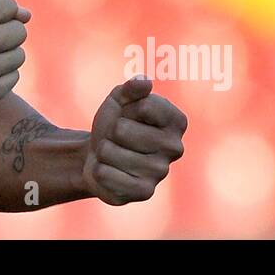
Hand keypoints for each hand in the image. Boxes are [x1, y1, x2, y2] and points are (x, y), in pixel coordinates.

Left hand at [82, 75, 186, 204]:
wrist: (98, 155)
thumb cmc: (114, 123)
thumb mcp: (119, 98)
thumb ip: (131, 88)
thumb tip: (144, 82)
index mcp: (176, 121)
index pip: (142, 105)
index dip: (125, 108)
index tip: (128, 115)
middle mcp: (175, 148)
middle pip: (122, 130)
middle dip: (111, 131)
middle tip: (118, 138)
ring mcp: (161, 172)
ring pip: (109, 152)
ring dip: (104, 151)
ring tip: (113, 154)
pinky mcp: (144, 192)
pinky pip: (106, 174)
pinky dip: (99, 170)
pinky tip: (110, 171)